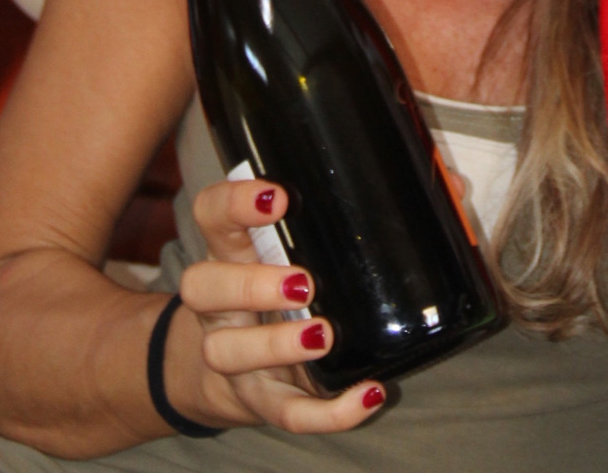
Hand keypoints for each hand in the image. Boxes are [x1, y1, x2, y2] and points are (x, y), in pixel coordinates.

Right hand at [164, 177, 385, 434]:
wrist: (235, 374)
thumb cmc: (272, 294)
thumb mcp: (278, 253)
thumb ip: (316, 226)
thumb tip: (404, 193)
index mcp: (228, 254)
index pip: (211, 216)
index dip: (233, 203)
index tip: (278, 198)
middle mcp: (219, 305)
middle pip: (202, 287)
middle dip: (250, 284)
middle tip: (303, 281)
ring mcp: (234, 357)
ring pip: (228, 353)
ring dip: (276, 344)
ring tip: (323, 335)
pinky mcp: (263, 401)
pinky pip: (288, 413)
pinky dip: (330, 412)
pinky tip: (369, 393)